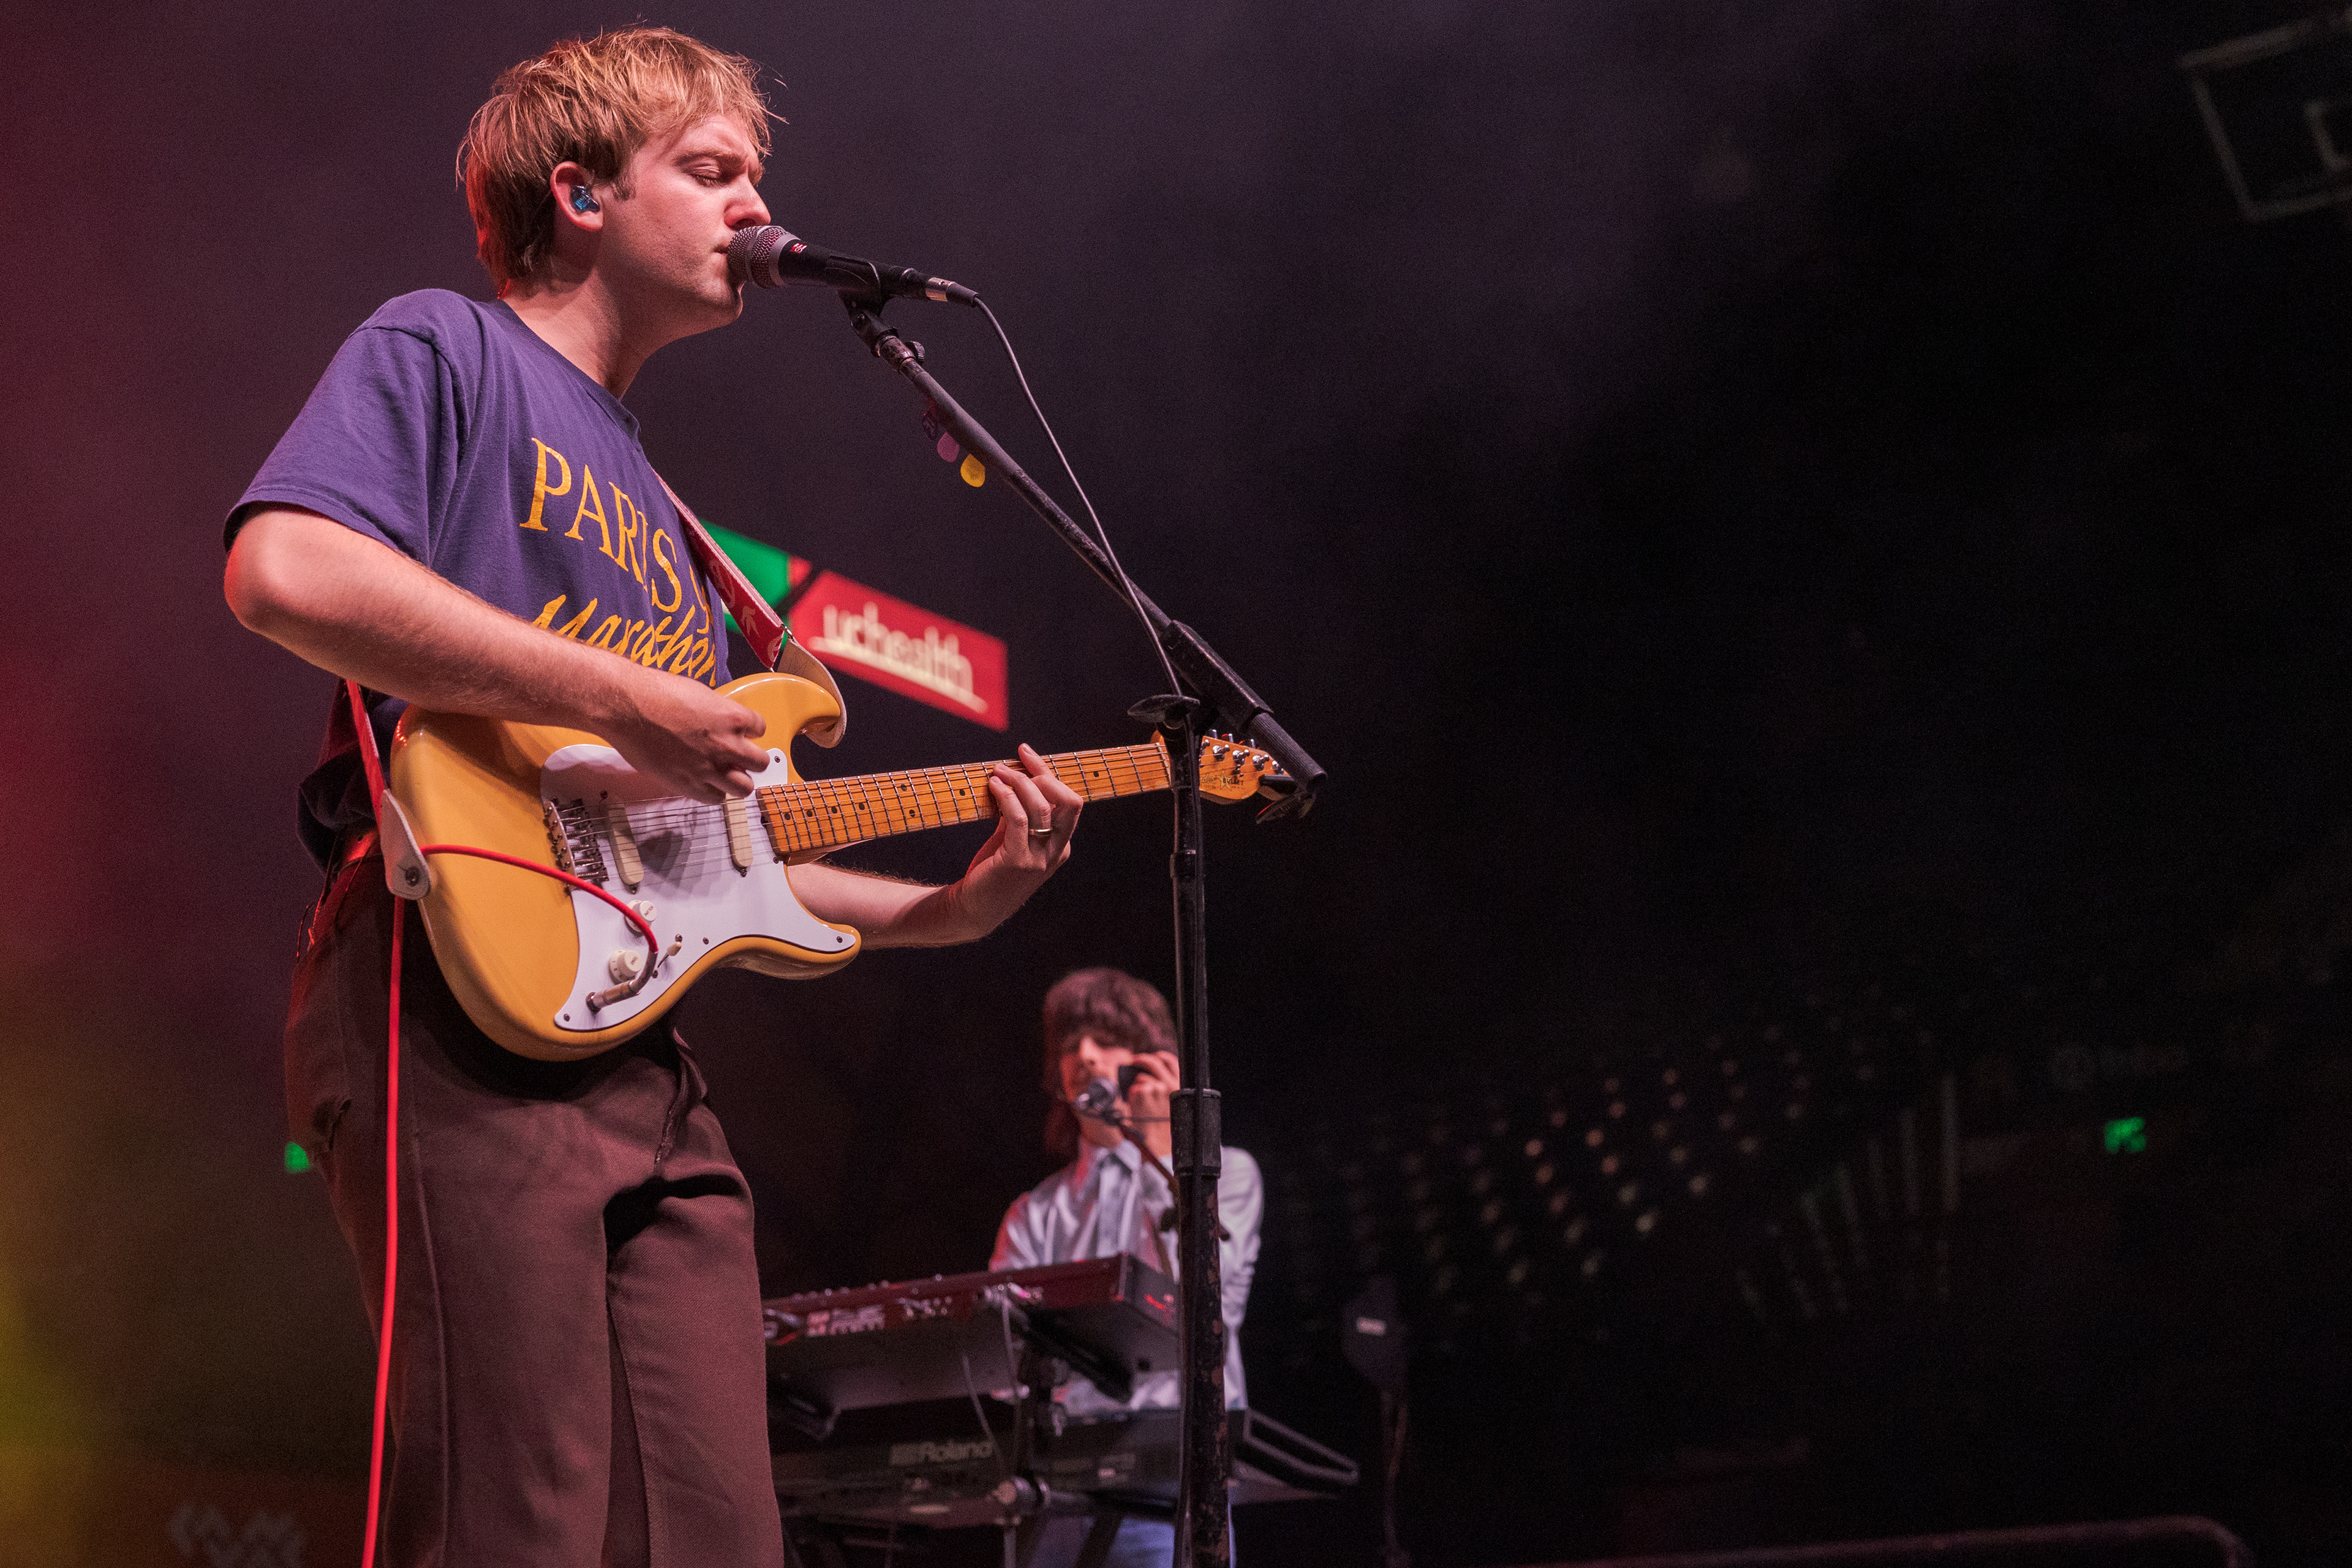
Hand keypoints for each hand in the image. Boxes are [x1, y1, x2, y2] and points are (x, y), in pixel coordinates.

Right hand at [601, 669, 768, 802]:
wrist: (626, 707)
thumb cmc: (656, 693)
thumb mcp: (699, 694)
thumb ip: (718, 713)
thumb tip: (722, 722)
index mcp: (732, 716)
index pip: (760, 728)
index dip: (748, 731)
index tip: (739, 732)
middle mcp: (727, 745)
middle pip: (760, 763)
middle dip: (750, 760)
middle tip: (737, 758)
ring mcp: (709, 768)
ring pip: (744, 788)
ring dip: (737, 781)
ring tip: (724, 775)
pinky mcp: (689, 784)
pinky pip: (716, 799)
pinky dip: (712, 793)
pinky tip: (703, 782)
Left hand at [952, 743, 1083, 930]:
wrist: (973, 909)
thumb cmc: (992, 872)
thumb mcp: (1012, 840)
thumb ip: (1020, 815)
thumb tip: (1015, 779)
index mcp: (1061, 846)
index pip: (1068, 801)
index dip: (1048, 772)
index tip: (1025, 753)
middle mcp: (1056, 852)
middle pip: (1069, 802)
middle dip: (1042, 775)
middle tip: (1013, 764)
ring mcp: (1039, 858)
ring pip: (1042, 807)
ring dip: (1019, 783)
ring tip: (997, 774)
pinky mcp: (1017, 862)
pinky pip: (1018, 819)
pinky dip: (1007, 797)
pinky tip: (994, 787)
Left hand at [1122, 1050, 1179, 1161]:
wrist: (1158, 1145)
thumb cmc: (1165, 1130)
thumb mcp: (1174, 1107)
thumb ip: (1168, 1091)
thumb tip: (1156, 1079)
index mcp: (1180, 1087)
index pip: (1171, 1062)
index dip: (1161, 1057)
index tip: (1154, 1057)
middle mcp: (1169, 1085)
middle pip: (1154, 1062)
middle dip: (1141, 1059)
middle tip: (1134, 1061)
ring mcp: (1155, 1088)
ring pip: (1141, 1078)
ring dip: (1137, 1087)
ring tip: (1140, 1104)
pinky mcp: (1141, 1092)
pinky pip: (1133, 1089)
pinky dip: (1132, 1097)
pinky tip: (1137, 1109)